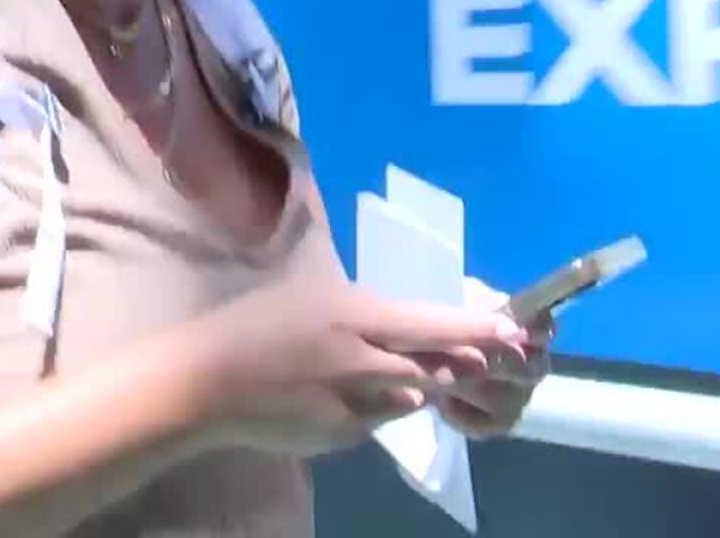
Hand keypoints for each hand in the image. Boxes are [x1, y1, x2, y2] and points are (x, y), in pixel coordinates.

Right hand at [193, 277, 530, 457]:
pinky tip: (361, 396)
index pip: (431, 324)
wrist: (206, 383)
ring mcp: (353, 404)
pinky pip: (375, 421)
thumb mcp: (307, 285)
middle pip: (432, 366)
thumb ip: (354, 292)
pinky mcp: (340, 436)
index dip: (475, 329)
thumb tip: (390, 302)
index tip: (512, 330)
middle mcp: (363, 360)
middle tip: (491, 359)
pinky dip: (379, 409)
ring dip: (422, 386)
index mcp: (356, 316)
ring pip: (409, 397)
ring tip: (427, 374)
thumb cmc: (252, 322)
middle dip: (464, 363)